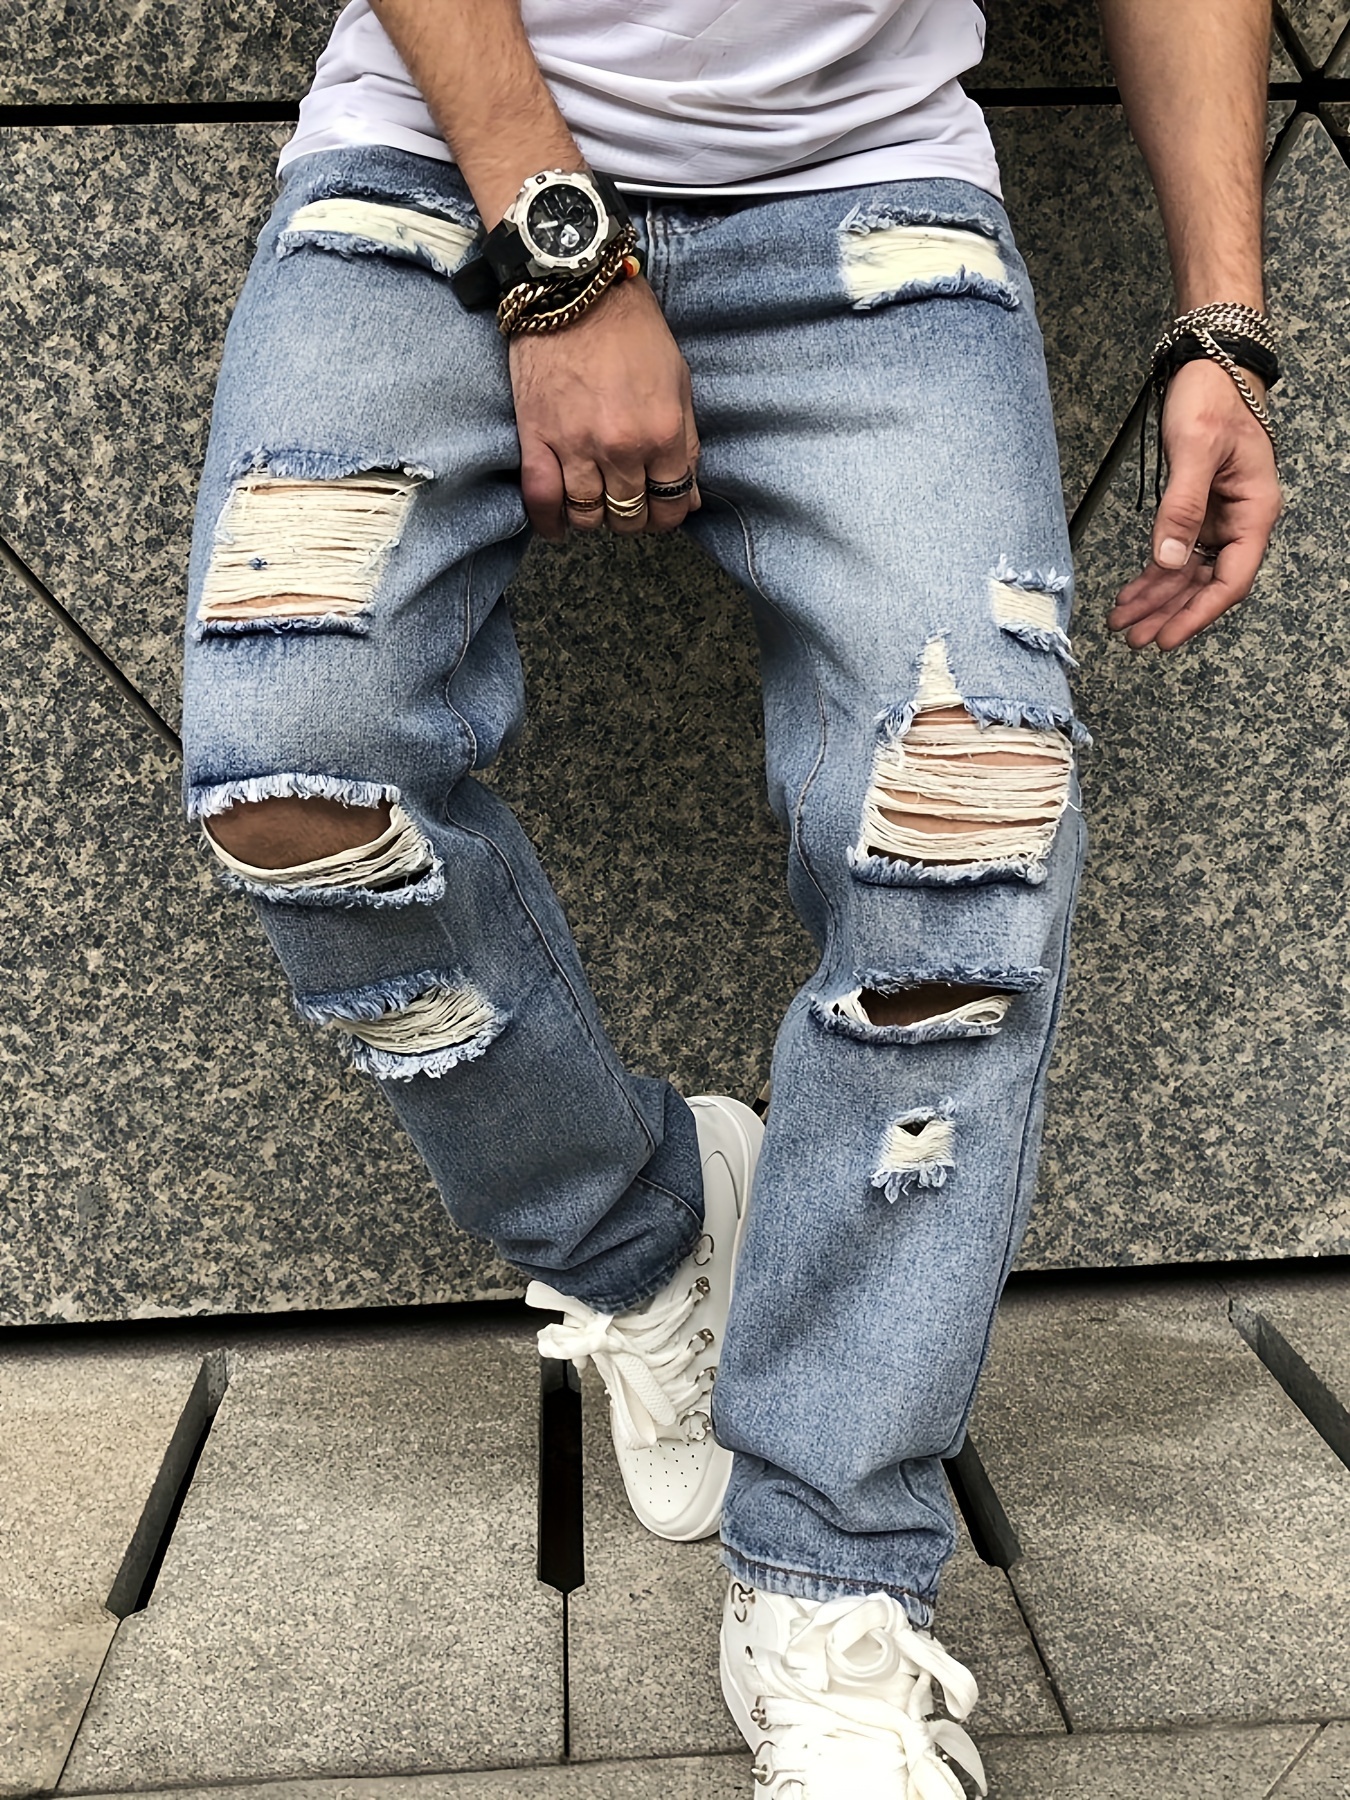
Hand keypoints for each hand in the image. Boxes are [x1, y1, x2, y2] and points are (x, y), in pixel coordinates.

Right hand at [510, 276, 699, 542]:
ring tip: (597, 505)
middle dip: (634, 518)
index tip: (661, 509)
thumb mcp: (678, 382)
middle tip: (629, 503)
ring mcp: (575, 448)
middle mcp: (621, 449)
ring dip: (596, 519)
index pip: (672, 505)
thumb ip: (687, 446)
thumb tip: (690, 499)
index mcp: (663, 433)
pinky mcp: (536, 440)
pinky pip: (542, 501)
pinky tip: (559, 529)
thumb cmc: (632, 330)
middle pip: (630, 516)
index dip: (669, 515)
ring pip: (588, 517)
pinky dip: (551, 524)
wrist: (573, 290)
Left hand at [1107, 358, 1281, 650]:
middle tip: (1134, 639)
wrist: (1210, 362)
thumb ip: (1183, 507)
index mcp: (1254, 511)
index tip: (1167, 637)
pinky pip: (1178, 552)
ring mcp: (1220, 517)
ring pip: (1188, 573)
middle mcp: (1240, 520)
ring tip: (1123, 623)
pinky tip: (1130, 593)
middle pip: (1206, 584)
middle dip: (1169, 613)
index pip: (1231, 580)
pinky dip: (1153, 574)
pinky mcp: (1199, 509)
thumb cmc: (1213, 396)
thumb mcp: (1196, 450)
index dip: (1198, 613)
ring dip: (1156, 599)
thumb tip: (1171, 560)